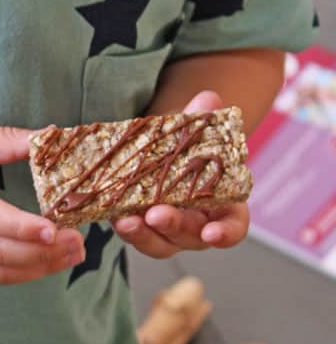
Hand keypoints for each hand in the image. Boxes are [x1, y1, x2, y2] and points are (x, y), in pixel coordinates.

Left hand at [113, 90, 249, 258]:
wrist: (159, 150)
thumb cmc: (186, 146)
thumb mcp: (191, 131)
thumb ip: (200, 119)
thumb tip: (208, 100)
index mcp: (222, 206)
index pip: (232, 227)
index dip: (225, 233)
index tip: (213, 234)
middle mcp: (197, 225)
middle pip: (191, 237)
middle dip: (173, 227)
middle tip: (156, 215)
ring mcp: (167, 231)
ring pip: (158, 243)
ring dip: (142, 234)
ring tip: (125, 221)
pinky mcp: (139, 228)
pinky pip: (133, 233)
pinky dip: (123, 225)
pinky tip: (110, 213)